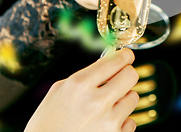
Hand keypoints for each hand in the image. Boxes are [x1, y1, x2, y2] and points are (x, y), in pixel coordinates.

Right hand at [24, 48, 138, 131]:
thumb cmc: (47, 125)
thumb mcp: (58, 92)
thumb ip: (85, 76)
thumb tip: (108, 62)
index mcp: (80, 85)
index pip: (116, 60)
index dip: (125, 56)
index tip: (126, 56)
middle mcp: (96, 101)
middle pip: (131, 75)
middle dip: (126, 74)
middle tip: (120, 78)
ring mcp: (108, 121)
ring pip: (133, 97)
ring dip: (123, 99)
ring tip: (106, 106)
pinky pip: (131, 121)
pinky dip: (122, 122)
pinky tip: (105, 124)